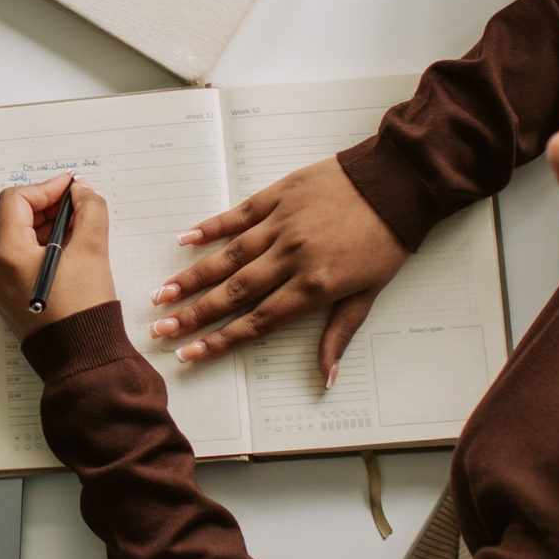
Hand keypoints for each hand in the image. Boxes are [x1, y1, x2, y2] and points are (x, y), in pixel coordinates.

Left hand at [0, 173, 116, 325]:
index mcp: (8, 256)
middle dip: (42, 206)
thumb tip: (81, 192)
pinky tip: (64, 249)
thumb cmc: (84, 314)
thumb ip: (89, 211)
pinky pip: (14, 260)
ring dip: (39, 225)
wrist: (82, 359)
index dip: (45, 189)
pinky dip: (36, 247)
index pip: (15, 201)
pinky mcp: (7, 299)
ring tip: (73, 227)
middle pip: (9, 218)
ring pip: (11, 238)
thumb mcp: (92, 251)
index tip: (70, 188)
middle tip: (73, 204)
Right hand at [148, 161, 409, 378]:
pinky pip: (239, 215)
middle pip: (234, 292)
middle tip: (161, 328)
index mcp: (313, 286)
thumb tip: (327, 376)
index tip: (190, 354)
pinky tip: (185, 239)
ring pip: (229, 256)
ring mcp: (281, 225)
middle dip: (194, 314)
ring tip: (163, 293)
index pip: (258, 322)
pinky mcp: (279, 195)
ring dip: (193, 276)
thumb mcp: (368, 293)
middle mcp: (291, 257)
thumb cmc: (386, 239)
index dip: (220, 341)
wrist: (396, 182)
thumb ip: (339, 333)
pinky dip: (211, 227)